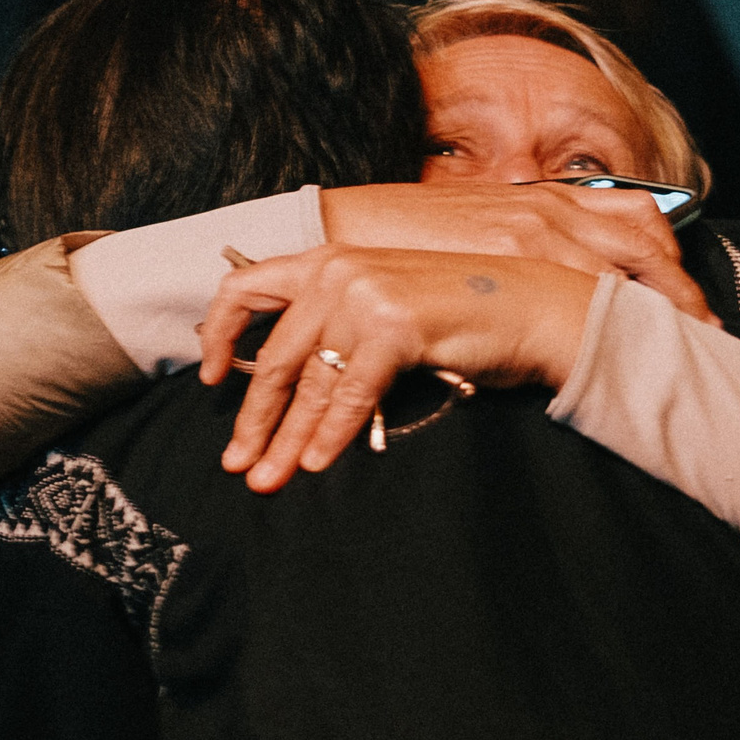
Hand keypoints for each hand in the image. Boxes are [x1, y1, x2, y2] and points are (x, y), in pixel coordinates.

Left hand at [196, 246, 599, 491]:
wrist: (531, 308)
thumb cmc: (458, 315)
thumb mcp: (382, 304)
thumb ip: (334, 327)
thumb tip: (287, 392)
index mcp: (326, 260)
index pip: (246, 286)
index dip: (219, 333)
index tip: (208, 377)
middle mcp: (337, 271)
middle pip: (276, 356)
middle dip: (255, 419)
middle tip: (237, 463)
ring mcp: (365, 295)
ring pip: (311, 383)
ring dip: (287, 440)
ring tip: (269, 479)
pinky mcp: (395, 326)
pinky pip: (351, 394)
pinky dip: (332, 434)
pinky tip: (318, 464)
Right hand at [318, 182, 715, 325]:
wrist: (342, 233)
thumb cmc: (402, 237)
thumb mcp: (475, 229)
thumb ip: (520, 247)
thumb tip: (557, 283)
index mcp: (543, 196)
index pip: (638, 217)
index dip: (673, 262)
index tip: (690, 303)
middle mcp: (547, 206)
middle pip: (649, 242)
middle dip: (684, 291)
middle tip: (707, 334)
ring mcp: (531, 228)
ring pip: (627, 267)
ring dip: (662, 310)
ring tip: (683, 352)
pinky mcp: (510, 256)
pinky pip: (586, 288)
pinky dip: (617, 318)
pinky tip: (625, 349)